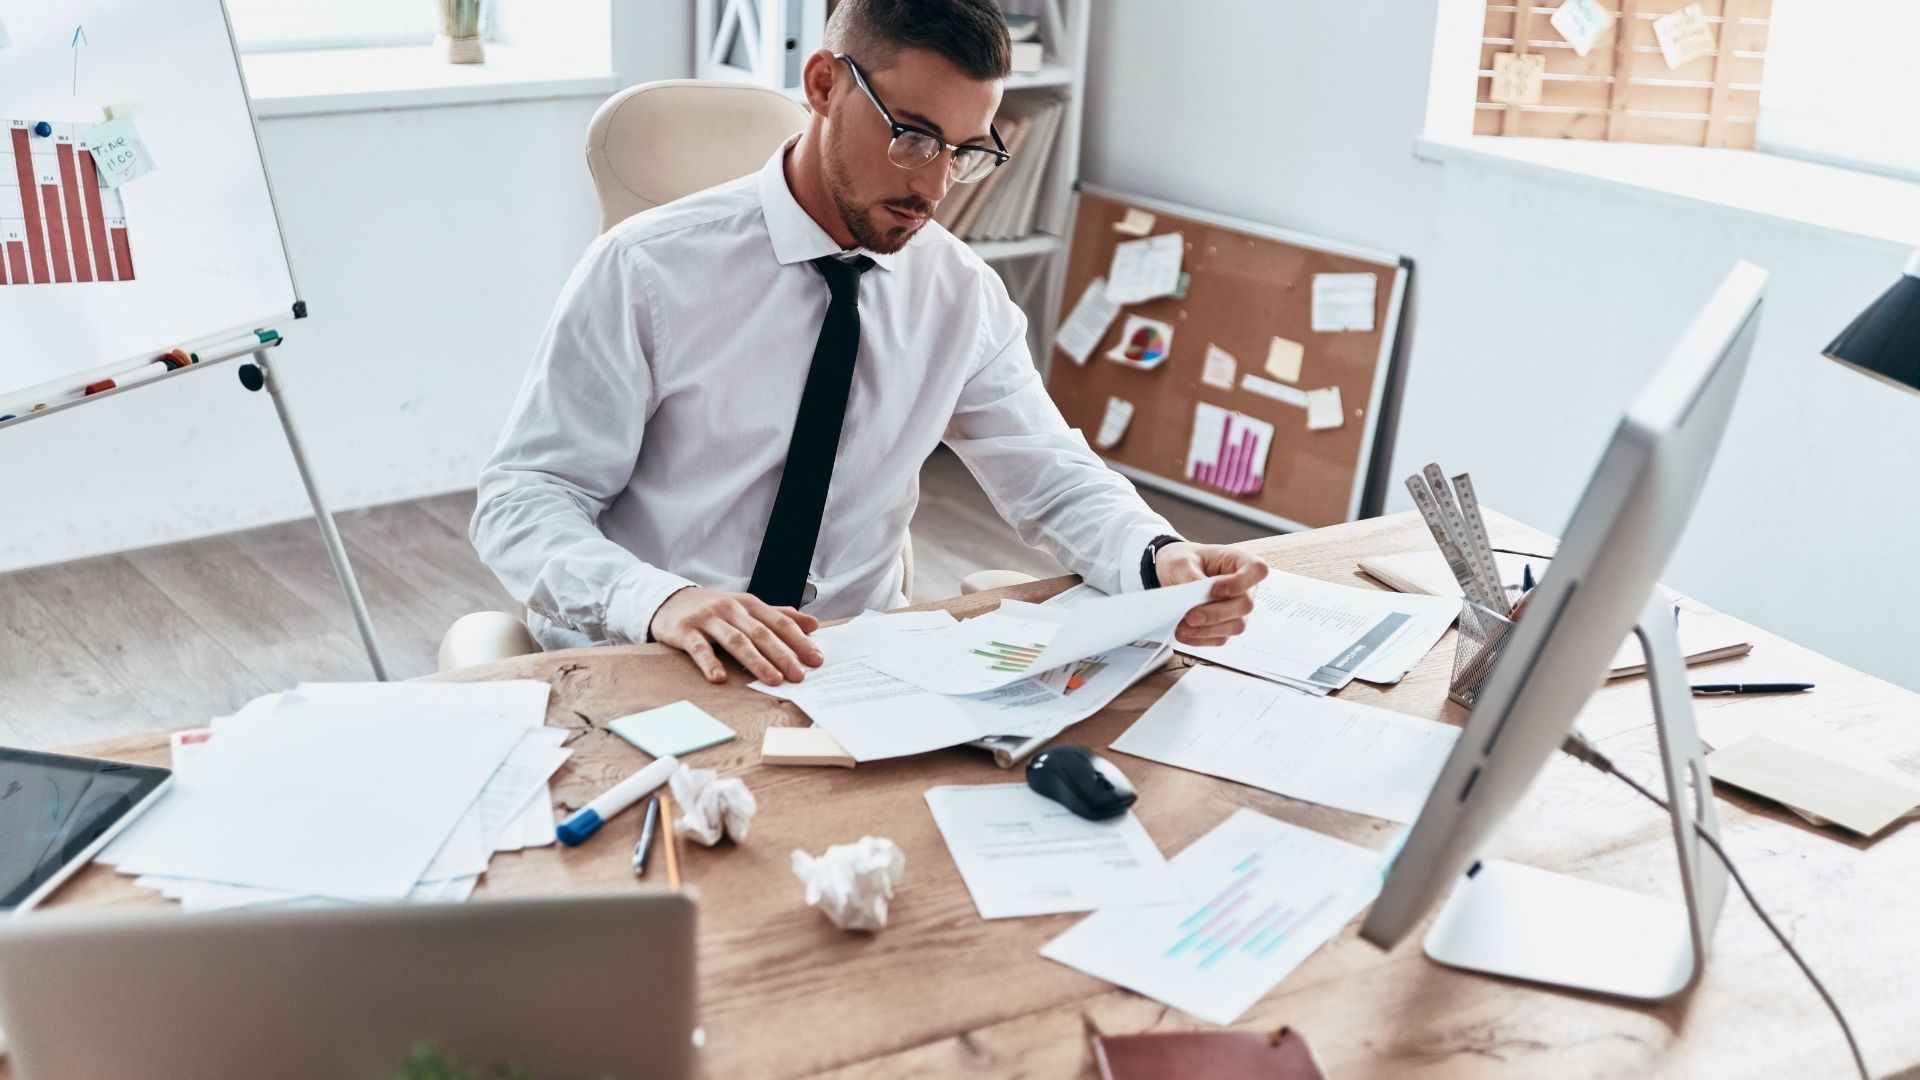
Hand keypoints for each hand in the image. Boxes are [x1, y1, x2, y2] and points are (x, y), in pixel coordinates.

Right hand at [649, 588, 822, 684]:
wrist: (670, 601)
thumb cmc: (716, 610)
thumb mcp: (747, 608)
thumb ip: (779, 616)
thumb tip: (814, 625)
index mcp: (749, 604)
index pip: (779, 622)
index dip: (799, 640)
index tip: (816, 659)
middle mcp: (731, 608)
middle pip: (761, 633)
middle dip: (783, 655)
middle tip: (799, 676)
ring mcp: (707, 619)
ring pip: (735, 641)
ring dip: (756, 661)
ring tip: (773, 680)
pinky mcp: (685, 630)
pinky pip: (699, 648)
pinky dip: (709, 662)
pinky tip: (719, 678)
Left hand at [1154, 542, 1266, 646]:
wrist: (1171, 576)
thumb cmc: (1183, 562)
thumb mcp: (1181, 562)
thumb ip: (1191, 576)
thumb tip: (1198, 597)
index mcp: (1240, 562)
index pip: (1257, 570)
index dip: (1240, 583)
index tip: (1214, 590)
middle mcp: (1244, 588)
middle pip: (1245, 605)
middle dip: (1216, 614)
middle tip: (1190, 617)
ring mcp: (1237, 609)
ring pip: (1236, 626)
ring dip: (1208, 630)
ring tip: (1183, 628)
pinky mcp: (1226, 626)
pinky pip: (1221, 638)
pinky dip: (1201, 638)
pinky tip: (1185, 634)